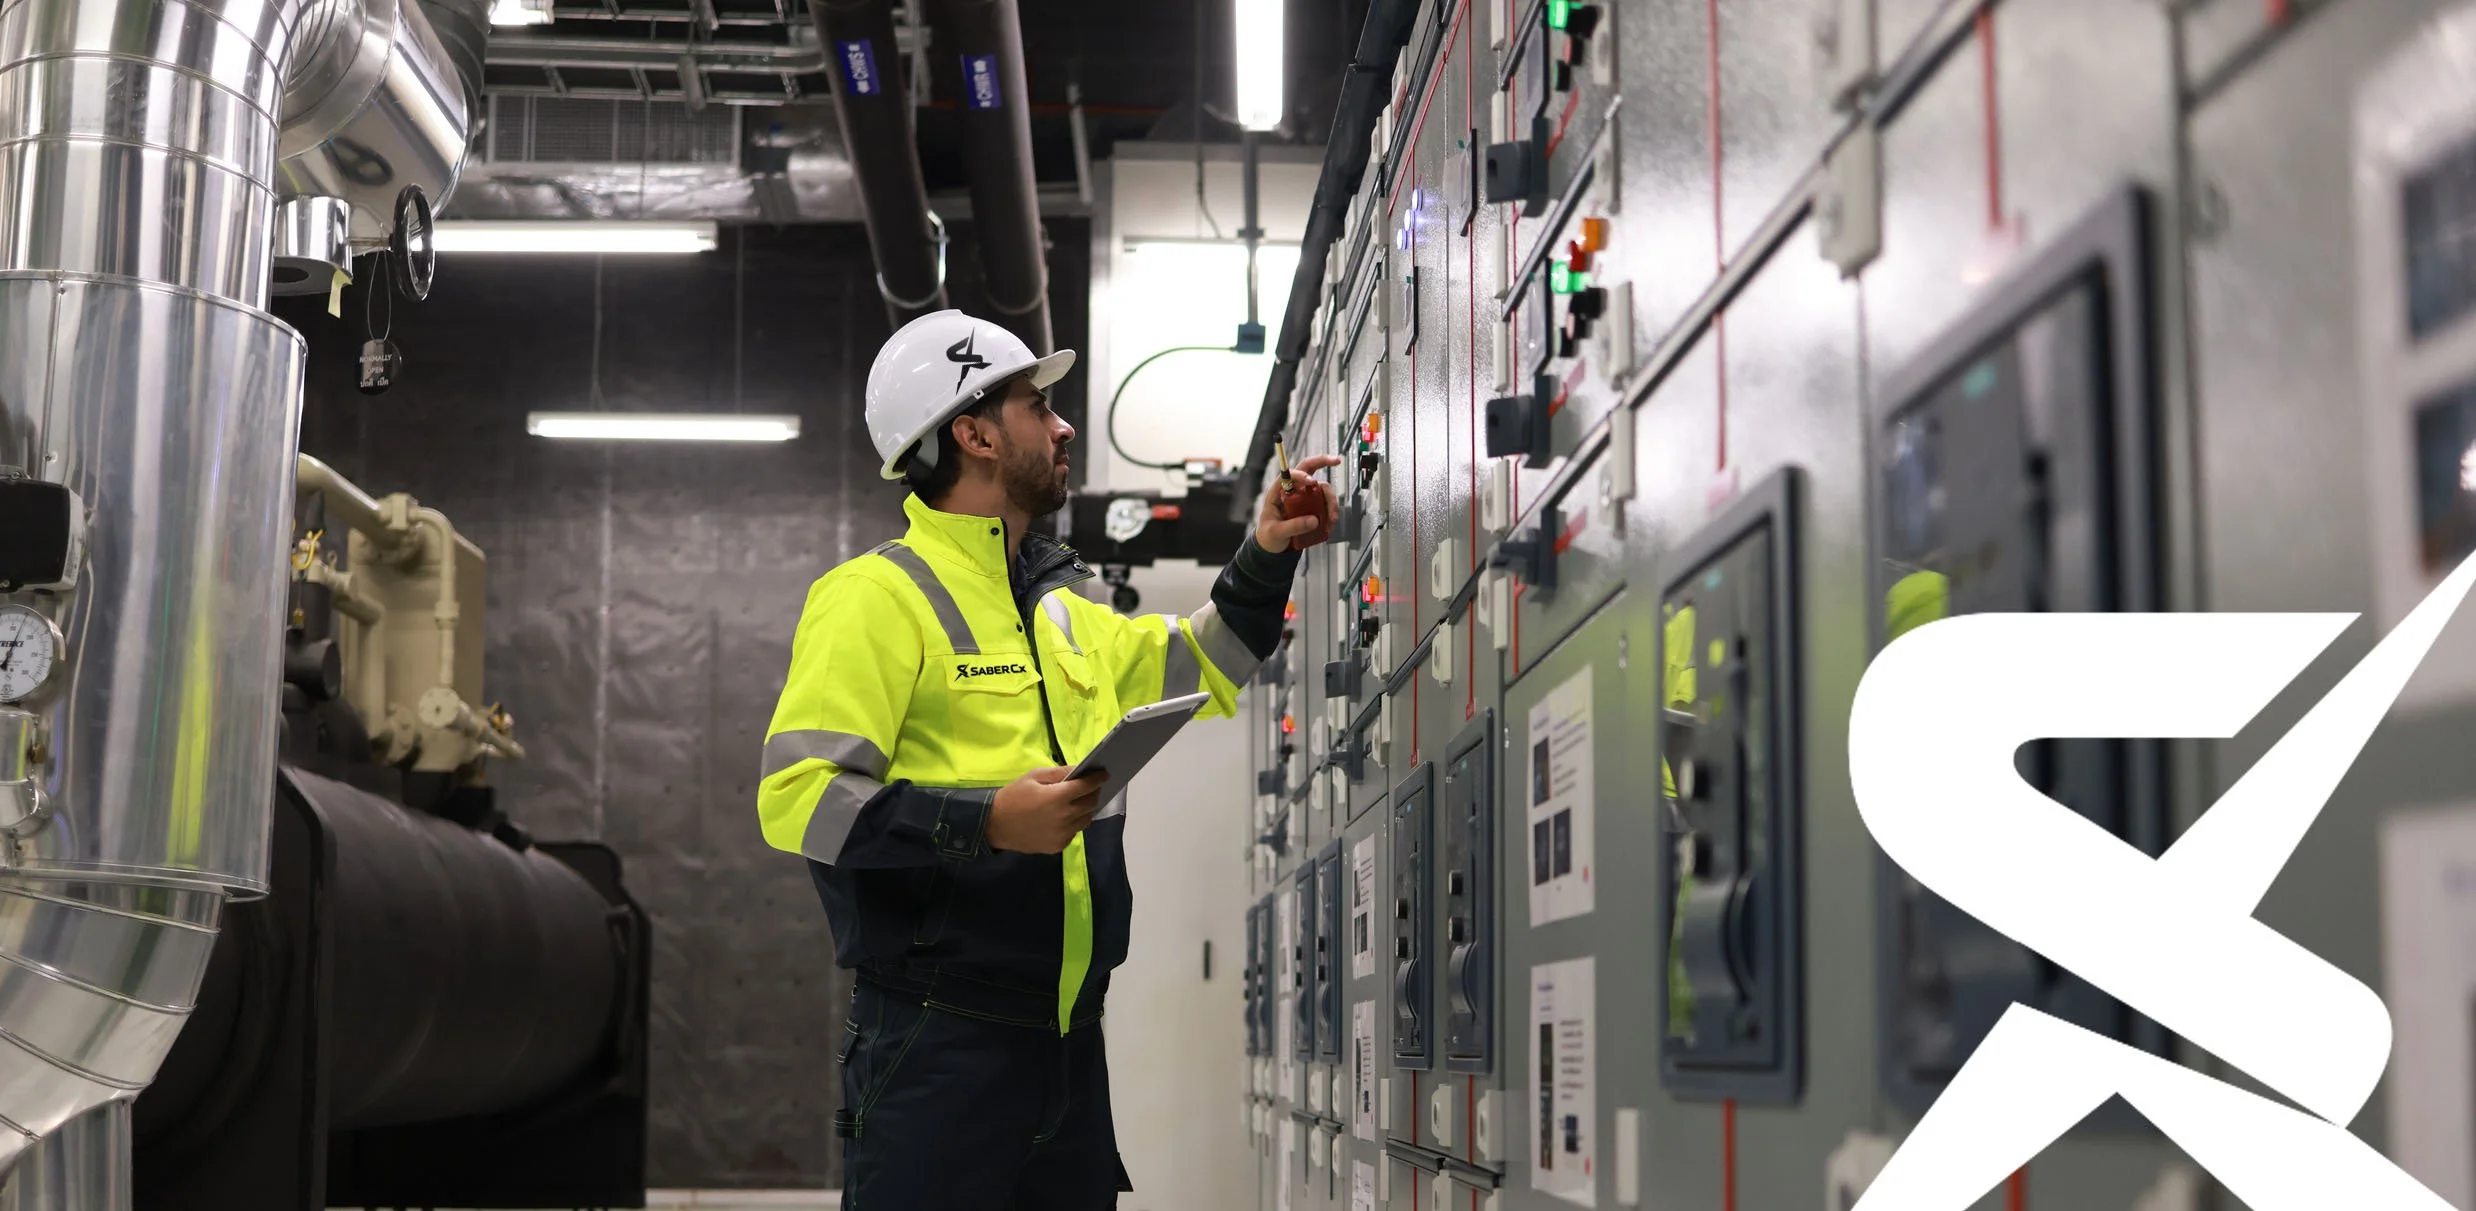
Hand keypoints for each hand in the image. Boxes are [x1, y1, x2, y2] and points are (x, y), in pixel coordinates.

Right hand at [987, 766, 1105, 853]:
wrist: (994, 825)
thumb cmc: (1013, 796)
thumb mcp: (1034, 776)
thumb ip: (1059, 773)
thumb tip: (1079, 769)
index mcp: (1058, 797)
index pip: (1087, 786)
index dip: (1097, 779)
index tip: (1104, 774)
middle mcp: (1064, 817)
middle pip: (1091, 804)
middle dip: (1094, 793)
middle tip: (1090, 788)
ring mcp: (1062, 834)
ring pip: (1086, 820)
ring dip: (1085, 810)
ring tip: (1078, 803)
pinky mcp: (1058, 846)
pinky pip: (1074, 832)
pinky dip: (1073, 823)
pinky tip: (1064, 817)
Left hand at [1256, 454, 1341, 552]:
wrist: (1273, 545)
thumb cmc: (1269, 535)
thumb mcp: (1276, 532)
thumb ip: (1293, 526)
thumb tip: (1314, 521)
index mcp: (1278, 491)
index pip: (1290, 474)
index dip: (1301, 474)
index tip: (1311, 482)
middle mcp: (1293, 490)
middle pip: (1309, 469)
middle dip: (1323, 462)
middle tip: (1336, 461)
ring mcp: (1304, 497)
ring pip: (1322, 489)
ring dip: (1331, 501)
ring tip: (1331, 519)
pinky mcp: (1313, 506)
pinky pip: (1325, 503)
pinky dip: (1331, 511)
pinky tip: (1330, 524)